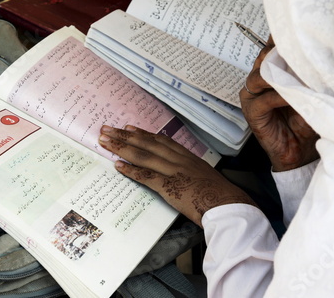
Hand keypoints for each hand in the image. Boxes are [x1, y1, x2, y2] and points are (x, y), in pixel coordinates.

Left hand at [99, 125, 255, 226]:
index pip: (160, 141)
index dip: (143, 133)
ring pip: (143, 155)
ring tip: (105, 141)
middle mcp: (179, 160)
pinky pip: (146, 176)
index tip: (129, 127)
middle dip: (125, 135)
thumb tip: (181, 173)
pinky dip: (130, 170)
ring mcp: (174, 171)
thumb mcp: (204, 176)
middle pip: (147, 143)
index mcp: (187, 157)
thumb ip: (191, 171)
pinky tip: (117, 165)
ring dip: (122, 147)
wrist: (228, 205)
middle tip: (107, 129)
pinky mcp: (170, 186)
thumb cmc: (218, 195)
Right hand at [239, 38, 319, 171]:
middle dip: (282, 51)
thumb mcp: (310, 92)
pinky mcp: (252, 112)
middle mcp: (259, 79)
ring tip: (299, 74)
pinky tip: (293, 96)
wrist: (300, 152)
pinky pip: (264, 99)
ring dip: (280, 72)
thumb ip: (306, 76)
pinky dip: (280, 96)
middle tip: (301, 47)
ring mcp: (253, 95)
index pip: (272, 47)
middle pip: (265, 56)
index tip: (295, 26)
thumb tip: (316, 57)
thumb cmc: (305, 121)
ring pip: (261, 74)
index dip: (281, 37)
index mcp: (272, 71)